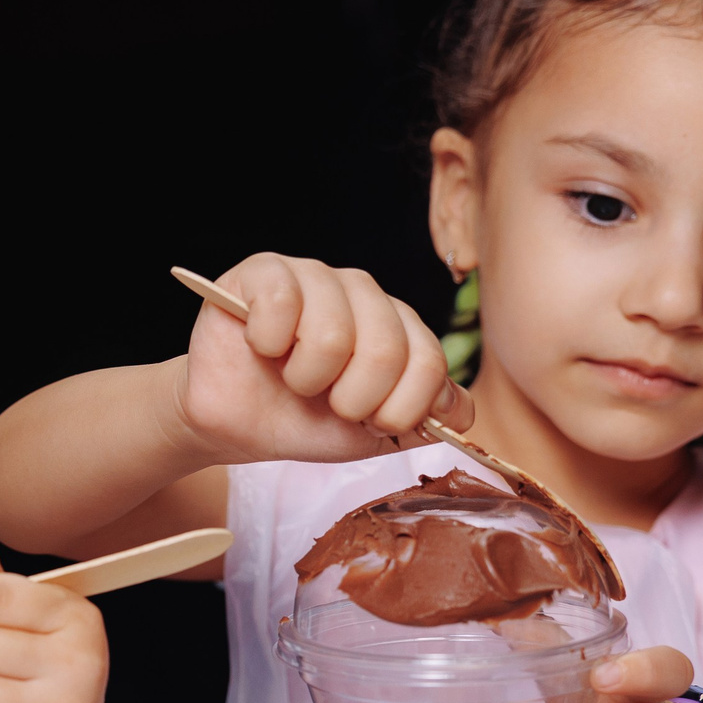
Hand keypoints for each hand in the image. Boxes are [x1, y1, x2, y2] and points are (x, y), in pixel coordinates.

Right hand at [168, 253, 471, 466]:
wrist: (237, 425)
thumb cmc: (303, 421)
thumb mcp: (373, 432)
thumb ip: (425, 417)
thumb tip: (464, 413)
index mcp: (396, 326)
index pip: (428, 360)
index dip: (400, 408)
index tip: (371, 423)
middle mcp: (362, 294)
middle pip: (386, 348)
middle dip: (354, 398)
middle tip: (328, 403)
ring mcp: (315, 277)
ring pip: (332, 332)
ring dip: (305, 377)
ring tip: (291, 378)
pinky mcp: (265, 271)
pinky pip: (282, 302)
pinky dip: (268, 341)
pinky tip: (261, 346)